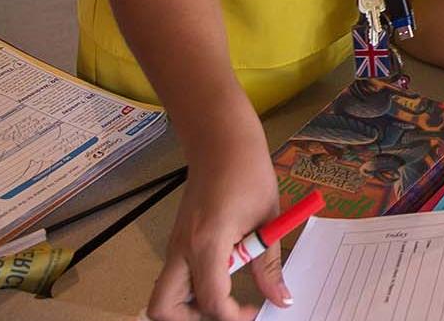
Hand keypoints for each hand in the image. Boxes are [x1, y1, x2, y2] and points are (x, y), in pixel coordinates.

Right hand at [147, 131, 290, 320]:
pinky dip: (193, 286)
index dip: (232, 316)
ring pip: (165, 294)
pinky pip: (176, 277)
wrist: (221, 141)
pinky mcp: (177, 240)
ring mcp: (175, 245)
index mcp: (207, 243)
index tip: (254, 312)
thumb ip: (269, 265)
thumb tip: (280, 299)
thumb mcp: (267, 220)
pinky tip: (223, 271)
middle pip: (163, 308)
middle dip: (192, 319)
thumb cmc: (248, 173)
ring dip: (191, 304)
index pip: (210, 301)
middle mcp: (181, 249)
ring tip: (227, 291)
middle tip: (227, 309)